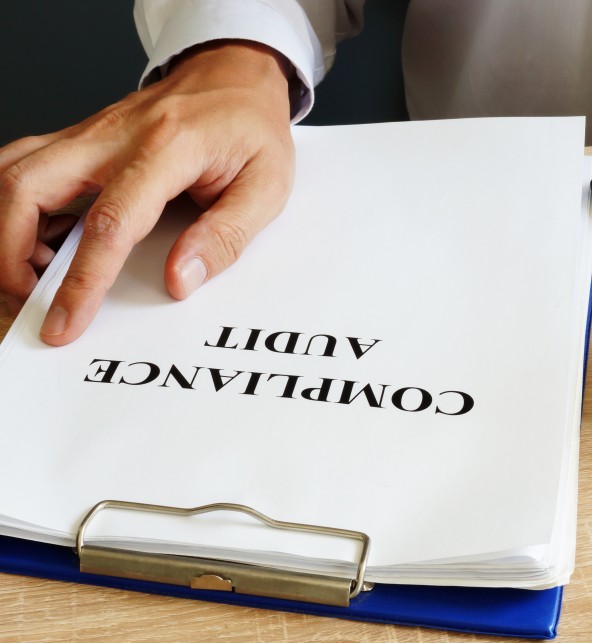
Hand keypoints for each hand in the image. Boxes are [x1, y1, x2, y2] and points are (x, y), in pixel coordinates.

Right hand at [0, 40, 295, 344]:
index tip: (66, 321)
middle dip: (9, 253)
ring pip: (10, 172)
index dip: (83, 279)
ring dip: (5, 229)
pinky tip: (41, 242)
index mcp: (166, 148)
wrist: (235, 74)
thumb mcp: (267, 185)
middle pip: (27, 186)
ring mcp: (87, 135)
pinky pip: (23, 169)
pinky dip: (14, 209)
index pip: (111, 221)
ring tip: (34, 273)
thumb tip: (180, 279)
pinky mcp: (77, 141)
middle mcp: (113, 136)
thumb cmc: (250, 128)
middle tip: (30, 300)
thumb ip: (226, 235)